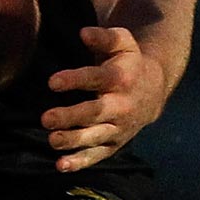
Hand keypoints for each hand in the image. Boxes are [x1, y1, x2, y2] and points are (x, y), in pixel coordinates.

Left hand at [41, 25, 169, 171]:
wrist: (154, 90)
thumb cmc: (129, 63)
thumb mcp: (122, 43)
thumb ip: (103, 37)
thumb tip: (83, 33)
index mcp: (120, 79)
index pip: (96, 79)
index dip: (75, 80)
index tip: (52, 82)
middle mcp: (121, 105)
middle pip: (94, 113)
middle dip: (70, 117)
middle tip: (46, 118)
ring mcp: (118, 128)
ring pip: (95, 137)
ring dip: (73, 141)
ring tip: (52, 140)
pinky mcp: (114, 144)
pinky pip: (97, 155)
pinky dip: (80, 162)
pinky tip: (60, 166)